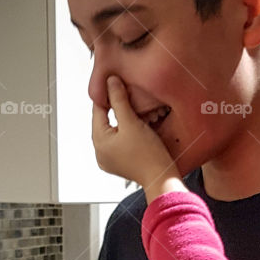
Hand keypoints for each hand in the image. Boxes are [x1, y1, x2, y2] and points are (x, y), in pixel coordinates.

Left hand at [92, 75, 179, 193]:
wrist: (162, 178)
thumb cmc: (149, 155)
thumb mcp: (132, 122)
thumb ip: (119, 99)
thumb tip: (110, 81)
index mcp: (98, 142)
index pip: (98, 109)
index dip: (107, 94)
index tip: (116, 82)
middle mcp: (100, 152)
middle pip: (104, 120)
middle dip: (116, 107)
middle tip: (128, 95)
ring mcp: (109, 159)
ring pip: (112, 130)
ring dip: (122, 119)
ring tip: (134, 110)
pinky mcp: (119, 163)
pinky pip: (119, 141)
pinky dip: (125, 131)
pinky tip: (135, 127)